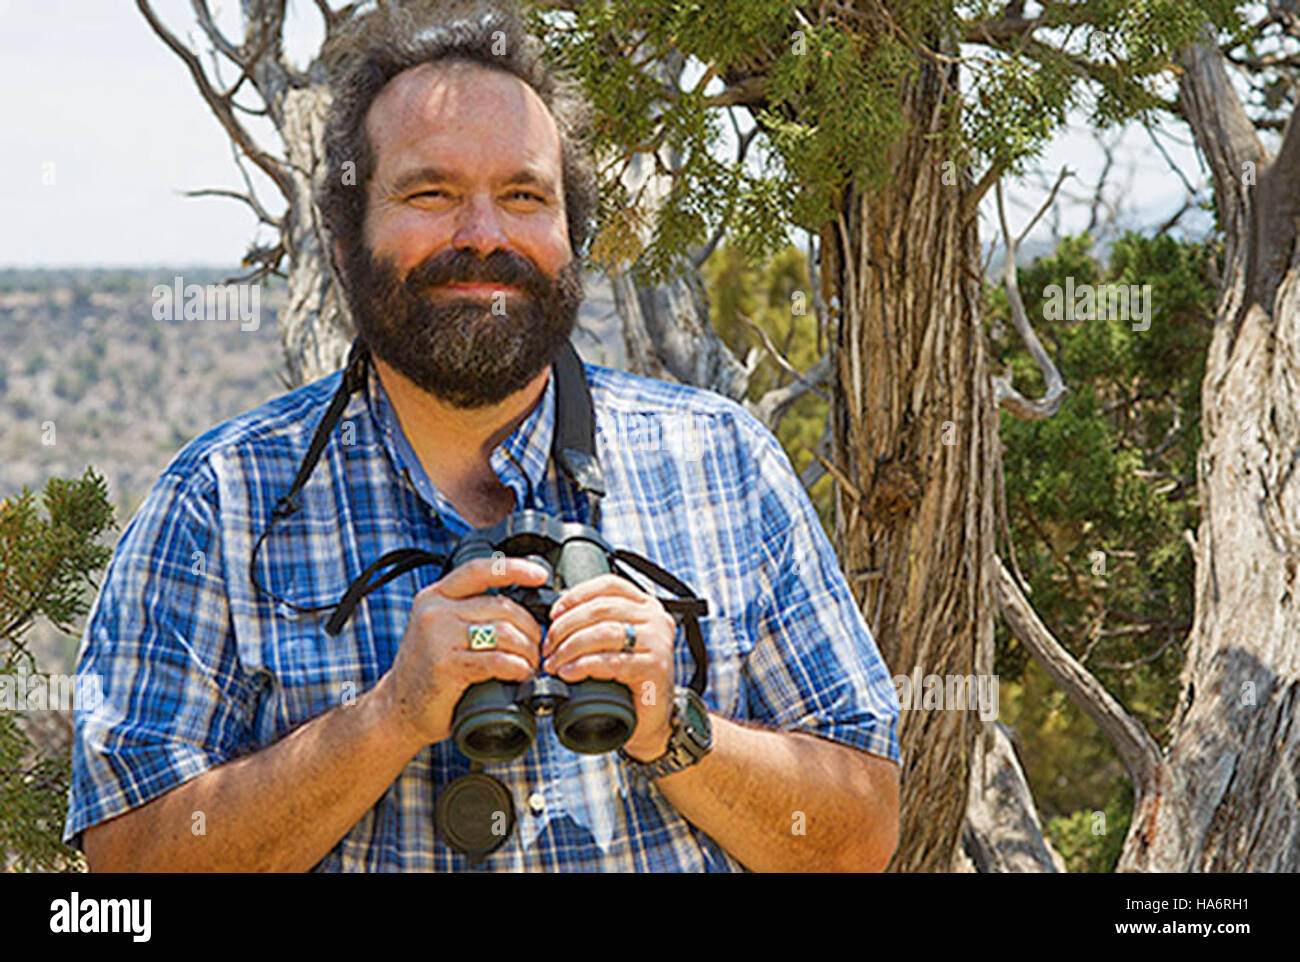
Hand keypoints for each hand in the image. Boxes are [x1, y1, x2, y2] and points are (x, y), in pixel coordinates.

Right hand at [381, 557, 547, 747]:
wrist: (397, 710)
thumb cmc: (428, 670)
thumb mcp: (439, 629)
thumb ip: (467, 612)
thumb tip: (517, 606)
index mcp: (435, 596)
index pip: (479, 570)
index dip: (515, 569)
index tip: (540, 576)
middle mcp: (434, 611)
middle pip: (502, 606)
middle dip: (530, 628)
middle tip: (537, 648)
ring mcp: (438, 637)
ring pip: (504, 632)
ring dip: (527, 651)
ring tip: (531, 664)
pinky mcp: (446, 665)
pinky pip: (496, 660)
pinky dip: (517, 667)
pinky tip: (521, 674)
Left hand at [542, 573, 677, 761]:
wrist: (650, 717)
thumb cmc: (628, 679)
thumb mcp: (615, 642)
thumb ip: (596, 623)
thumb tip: (557, 617)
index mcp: (646, 606)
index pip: (608, 585)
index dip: (576, 596)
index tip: (554, 614)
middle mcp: (656, 619)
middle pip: (601, 608)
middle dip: (566, 626)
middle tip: (548, 646)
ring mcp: (658, 643)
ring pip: (604, 632)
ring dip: (570, 647)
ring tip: (554, 662)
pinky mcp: (655, 668)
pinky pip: (611, 661)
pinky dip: (584, 666)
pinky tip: (569, 673)